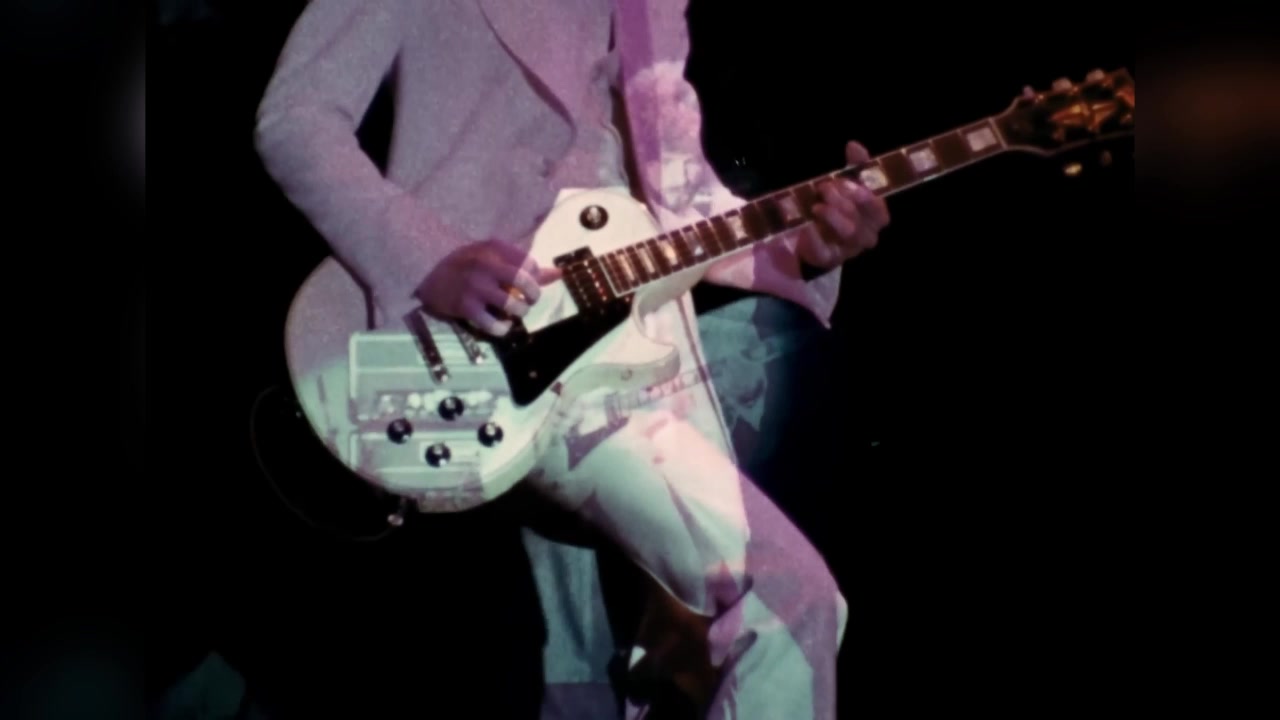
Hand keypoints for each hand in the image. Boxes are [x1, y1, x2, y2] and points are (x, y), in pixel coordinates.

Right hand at [416, 239, 560, 335]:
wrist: (426, 272)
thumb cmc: (466, 264)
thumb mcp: (494, 256)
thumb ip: (525, 265)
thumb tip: (559, 274)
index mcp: (495, 248)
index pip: (530, 264)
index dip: (535, 277)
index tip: (526, 284)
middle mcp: (487, 265)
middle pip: (527, 283)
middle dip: (533, 296)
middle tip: (528, 301)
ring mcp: (476, 286)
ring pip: (513, 306)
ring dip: (518, 313)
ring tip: (512, 313)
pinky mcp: (466, 307)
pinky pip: (494, 325)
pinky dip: (502, 329)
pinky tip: (500, 325)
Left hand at [798, 141, 891, 270]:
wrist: (817, 238)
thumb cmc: (840, 208)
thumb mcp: (848, 186)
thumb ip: (855, 166)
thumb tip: (854, 145)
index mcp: (876, 217)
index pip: (878, 208)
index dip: (863, 195)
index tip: (844, 181)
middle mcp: (867, 235)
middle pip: (860, 220)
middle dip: (843, 202)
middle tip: (824, 189)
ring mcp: (849, 249)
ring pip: (848, 233)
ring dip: (832, 216)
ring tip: (816, 206)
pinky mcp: (829, 258)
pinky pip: (824, 250)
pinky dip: (815, 237)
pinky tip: (807, 226)